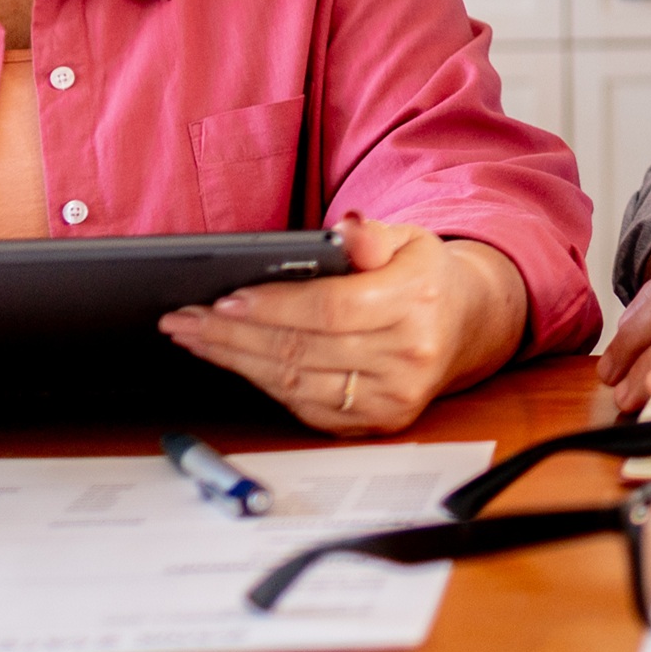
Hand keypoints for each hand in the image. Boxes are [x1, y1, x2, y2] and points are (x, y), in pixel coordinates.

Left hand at [160, 216, 527, 434]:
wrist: (464, 325)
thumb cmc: (422, 276)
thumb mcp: (407, 238)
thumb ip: (371, 234)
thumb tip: (345, 229)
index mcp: (416, 300)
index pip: (331, 309)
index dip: (273, 307)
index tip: (225, 300)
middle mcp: (409, 356)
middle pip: (302, 349)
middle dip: (233, 334)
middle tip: (185, 319)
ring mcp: (393, 397)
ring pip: (295, 383)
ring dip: (236, 360)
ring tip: (195, 338)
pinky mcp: (377, 422)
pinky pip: (304, 406)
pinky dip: (261, 383)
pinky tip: (233, 360)